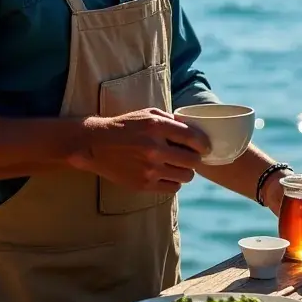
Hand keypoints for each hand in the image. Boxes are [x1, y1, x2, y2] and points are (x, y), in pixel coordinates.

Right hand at [70, 108, 209, 193]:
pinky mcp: (143, 184)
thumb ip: (171, 120)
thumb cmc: (125, 126)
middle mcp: (154, 149)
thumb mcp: (148, 114)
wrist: (96, 145)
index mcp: (156, 127)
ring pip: (186, 176)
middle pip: (193, 161)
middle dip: (196, 159)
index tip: (206, 147)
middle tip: (191, 157)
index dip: (204, 144)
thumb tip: (194, 130)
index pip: (193, 138)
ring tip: (179, 166)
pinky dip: (175, 182)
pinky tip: (168, 174)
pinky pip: (173, 188)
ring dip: (186, 171)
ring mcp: (149, 169)